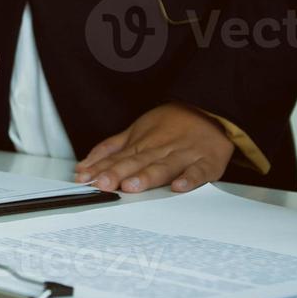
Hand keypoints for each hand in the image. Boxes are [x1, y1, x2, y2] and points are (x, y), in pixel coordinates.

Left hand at [74, 103, 235, 193]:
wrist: (212, 111)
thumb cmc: (172, 124)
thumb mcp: (137, 131)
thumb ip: (110, 150)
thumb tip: (84, 165)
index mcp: (144, 143)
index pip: (119, 158)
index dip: (101, 168)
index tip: (86, 178)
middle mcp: (161, 149)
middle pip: (137, 162)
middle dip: (119, 173)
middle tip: (103, 183)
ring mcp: (184, 155)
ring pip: (164, 167)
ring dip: (147, 176)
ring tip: (131, 186)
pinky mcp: (207, 162)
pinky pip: (198, 171)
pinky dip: (189, 178)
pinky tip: (179, 186)